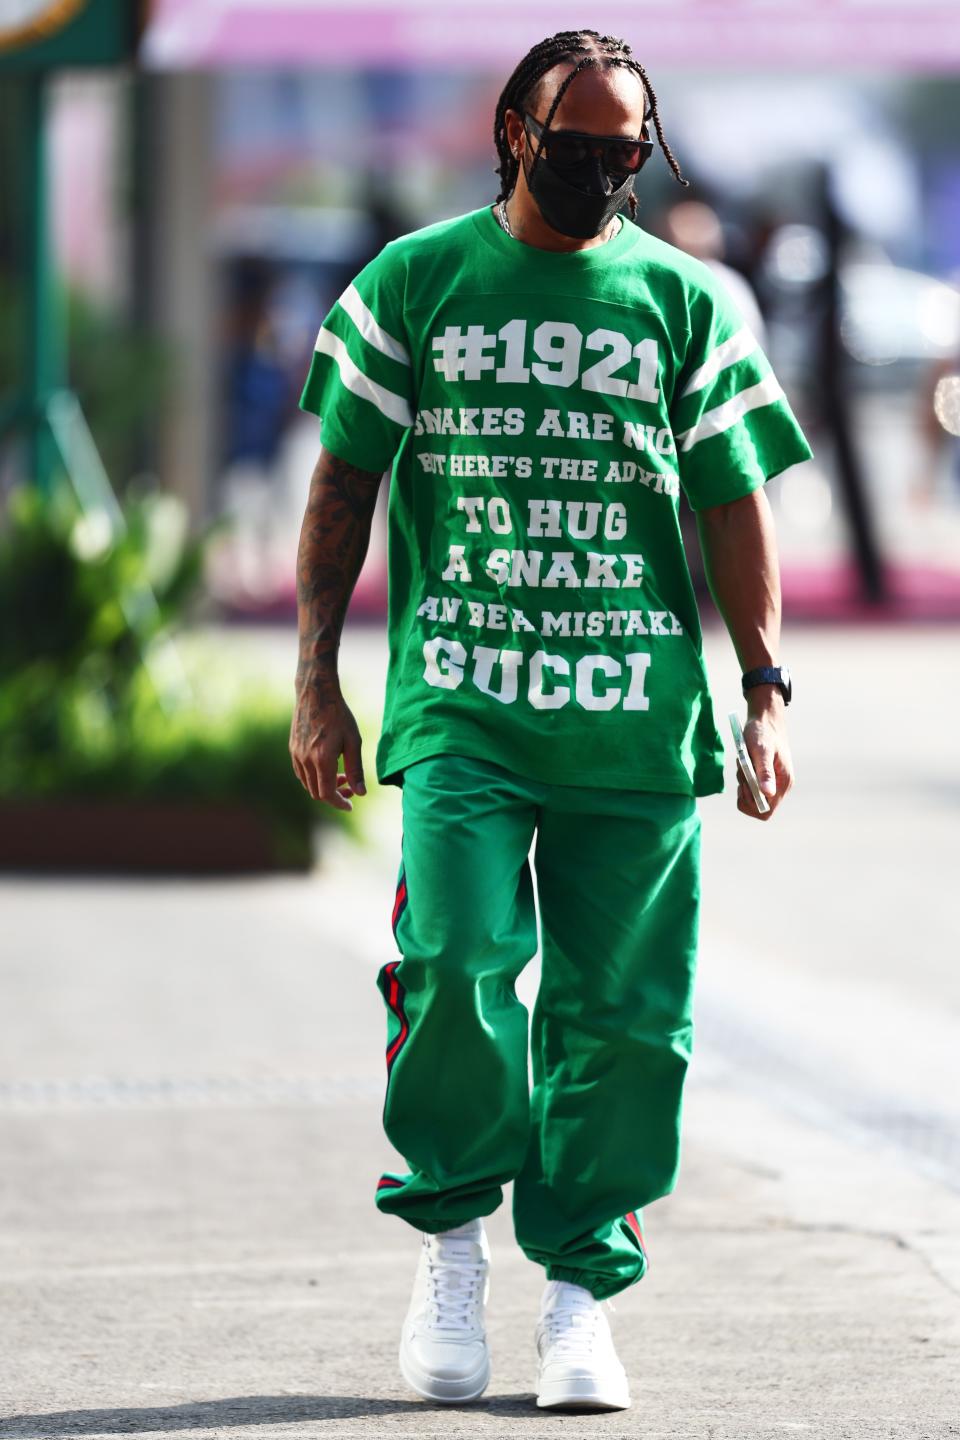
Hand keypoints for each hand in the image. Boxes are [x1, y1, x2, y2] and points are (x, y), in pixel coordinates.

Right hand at [289, 674, 365, 810]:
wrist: (316, 693)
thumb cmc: (339, 715)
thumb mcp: (353, 741)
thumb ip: (356, 769)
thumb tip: (360, 793)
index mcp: (322, 759)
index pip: (327, 794)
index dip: (339, 803)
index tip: (350, 805)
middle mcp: (305, 760)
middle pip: (316, 792)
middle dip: (335, 795)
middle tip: (350, 788)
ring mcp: (296, 755)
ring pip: (308, 784)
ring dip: (324, 786)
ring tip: (341, 775)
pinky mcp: (292, 749)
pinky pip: (301, 773)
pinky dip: (314, 778)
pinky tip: (327, 767)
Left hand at [737, 699, 793, 821]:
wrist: (765, 719)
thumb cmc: (762, 733)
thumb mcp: (761, 751)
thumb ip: (764, 773)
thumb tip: (767, 794)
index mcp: (783, 783)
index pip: (766, 812)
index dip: (751, 804)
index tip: (745, 785)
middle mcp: (780, 787)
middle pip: (757, 807)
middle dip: (745, 792)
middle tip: (744, 771)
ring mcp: (773, 783)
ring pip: (751, 796)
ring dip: (743, 783)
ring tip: (746, 763)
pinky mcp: (765, 778)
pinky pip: (749, 787)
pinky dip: (743, 778)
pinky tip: (745, 764)